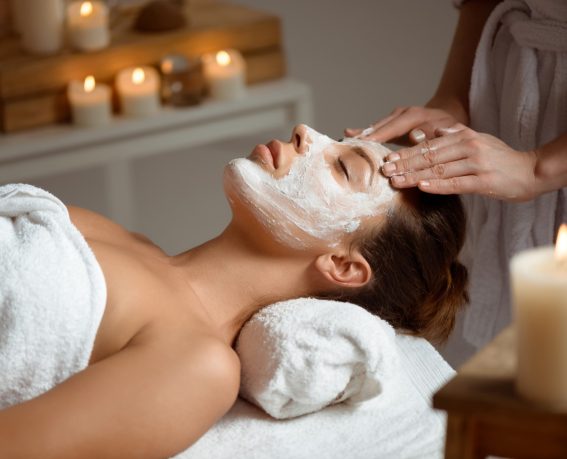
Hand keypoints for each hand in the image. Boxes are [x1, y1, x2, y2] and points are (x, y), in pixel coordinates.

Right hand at [344, 97, 467, 145]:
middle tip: (349, 144)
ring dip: (362, 134)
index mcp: (415, 115)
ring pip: (376, 126)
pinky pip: (376, 127)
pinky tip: (349, 132)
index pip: (393, 127)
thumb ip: (431, 134)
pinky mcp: (391, 121)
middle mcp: (402, 113)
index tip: (365, 142)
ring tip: (346, 140)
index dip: (379, 135)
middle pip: (380, 126)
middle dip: (366, 135)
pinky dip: (364, 131)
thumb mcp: (446, 132)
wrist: (448, 118)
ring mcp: (395, 116)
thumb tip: (413, 136)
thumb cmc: (448, 129)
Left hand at [381, 124, 537, 201]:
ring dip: (414, 176)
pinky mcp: (483, 181)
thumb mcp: (477, 140)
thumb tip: (430, 131)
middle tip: (385, 171)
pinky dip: (437, 186)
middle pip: (430, 157)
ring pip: (439, 170)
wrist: (529, 172)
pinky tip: (421, 187)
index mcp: (463, 136)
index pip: (428, 145)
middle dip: (404, 164)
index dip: (406, 153)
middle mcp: (468, 147)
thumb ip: (454, 134)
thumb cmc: (498, 158)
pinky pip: (455, 184)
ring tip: (395, 182)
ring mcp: (476, 164)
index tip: (388, 159)